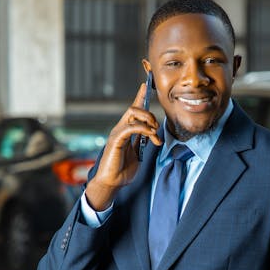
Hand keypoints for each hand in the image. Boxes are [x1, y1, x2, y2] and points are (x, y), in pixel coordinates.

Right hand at [85, 84, 161, 210]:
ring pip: (132, 113)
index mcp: (126, 131)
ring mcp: (117, 133)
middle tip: (156, 127)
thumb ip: (141, 144)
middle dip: (149, 113)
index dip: (139, 97)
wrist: (112, 183)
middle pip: (134, 108)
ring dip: (148, 120)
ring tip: (154, 133)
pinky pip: (131, 127)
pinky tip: (150, 135)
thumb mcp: (137, 155)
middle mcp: (121, 129)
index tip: (146, 85)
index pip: (133, 110)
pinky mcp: (116, 139)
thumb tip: (151, 137)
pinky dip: (143, 129)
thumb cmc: (122, 171)